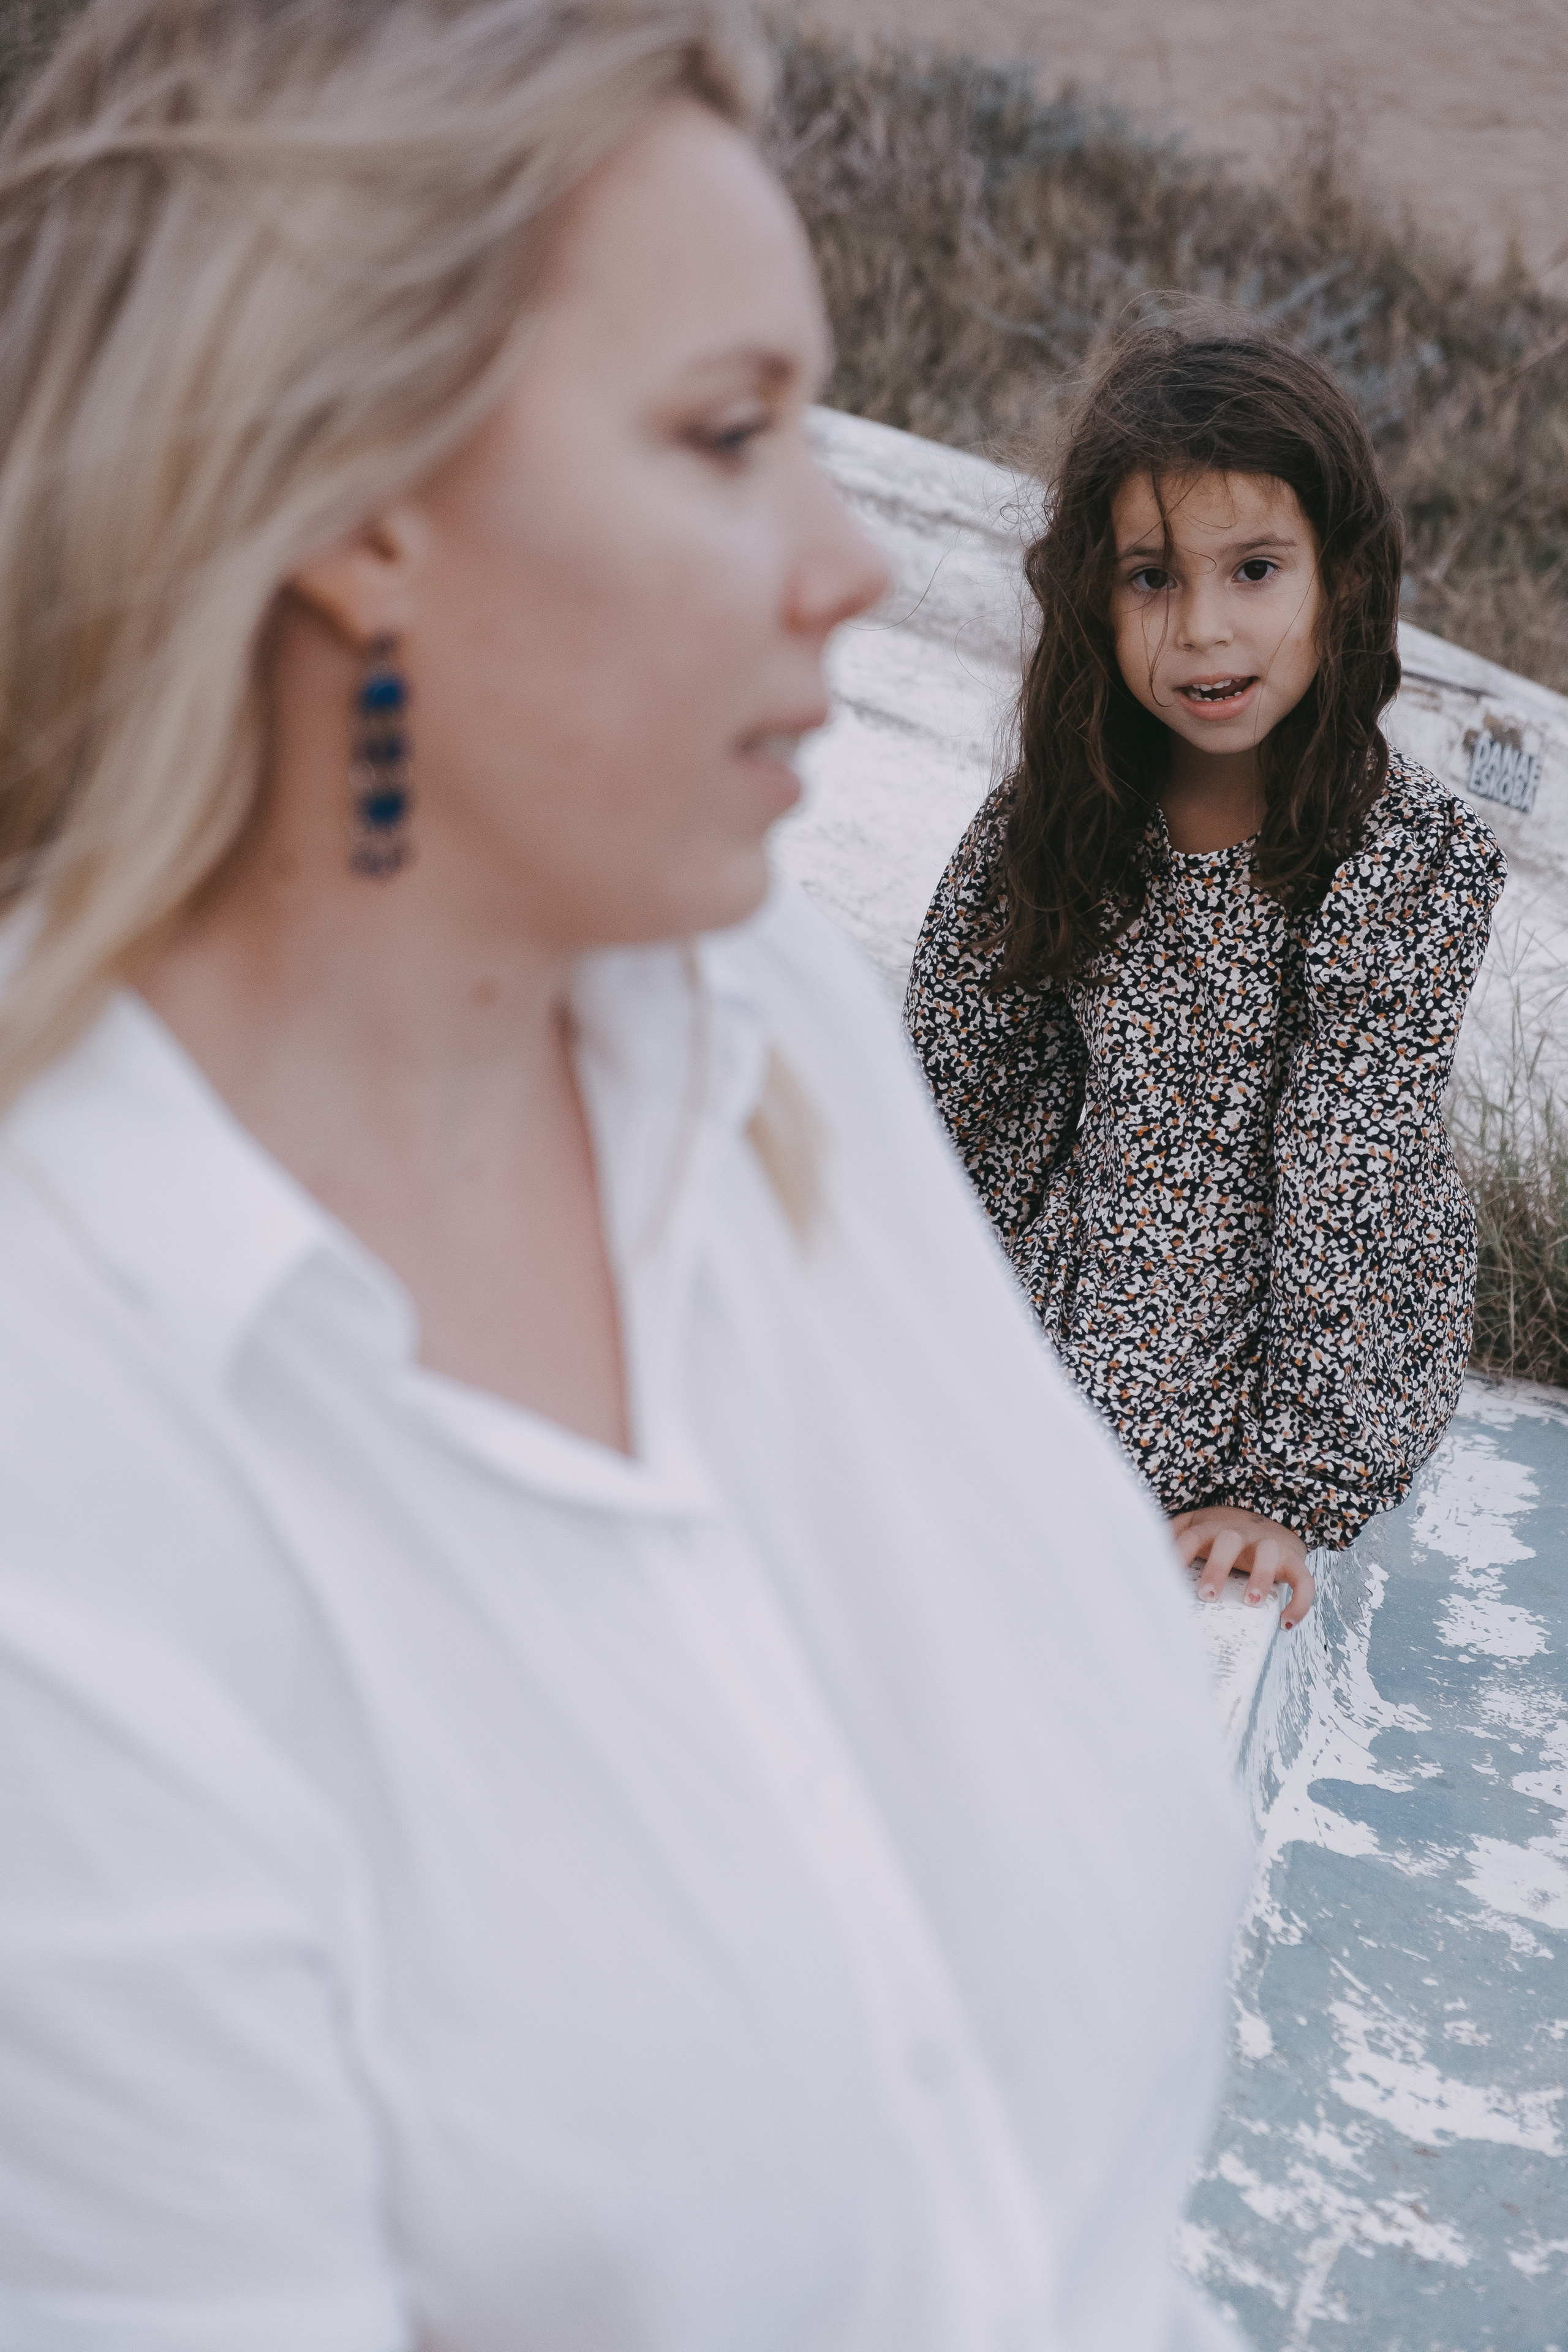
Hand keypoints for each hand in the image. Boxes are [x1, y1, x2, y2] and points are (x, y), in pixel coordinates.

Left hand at [1170, 1506, 1314, 1628]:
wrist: (1269, 1518)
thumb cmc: (1221, 1532)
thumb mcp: (1195, 1526)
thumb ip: (1170, 1534)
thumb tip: (1137, 1549)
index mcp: (1211, 1528)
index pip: (1190, 1537)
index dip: (1177, 1555)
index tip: (1164, 1579)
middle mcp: (1239, 1533)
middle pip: (1227, 1541)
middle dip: (1217, 1566)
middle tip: (1207, 1596)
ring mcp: (1268, 1544)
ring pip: (1267, 1553)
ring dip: (1260, 1576)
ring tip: (1252, 1603)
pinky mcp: (1293, 1560)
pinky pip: (1304, 1580)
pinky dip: (1300, 1602)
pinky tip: (1285, 1624)